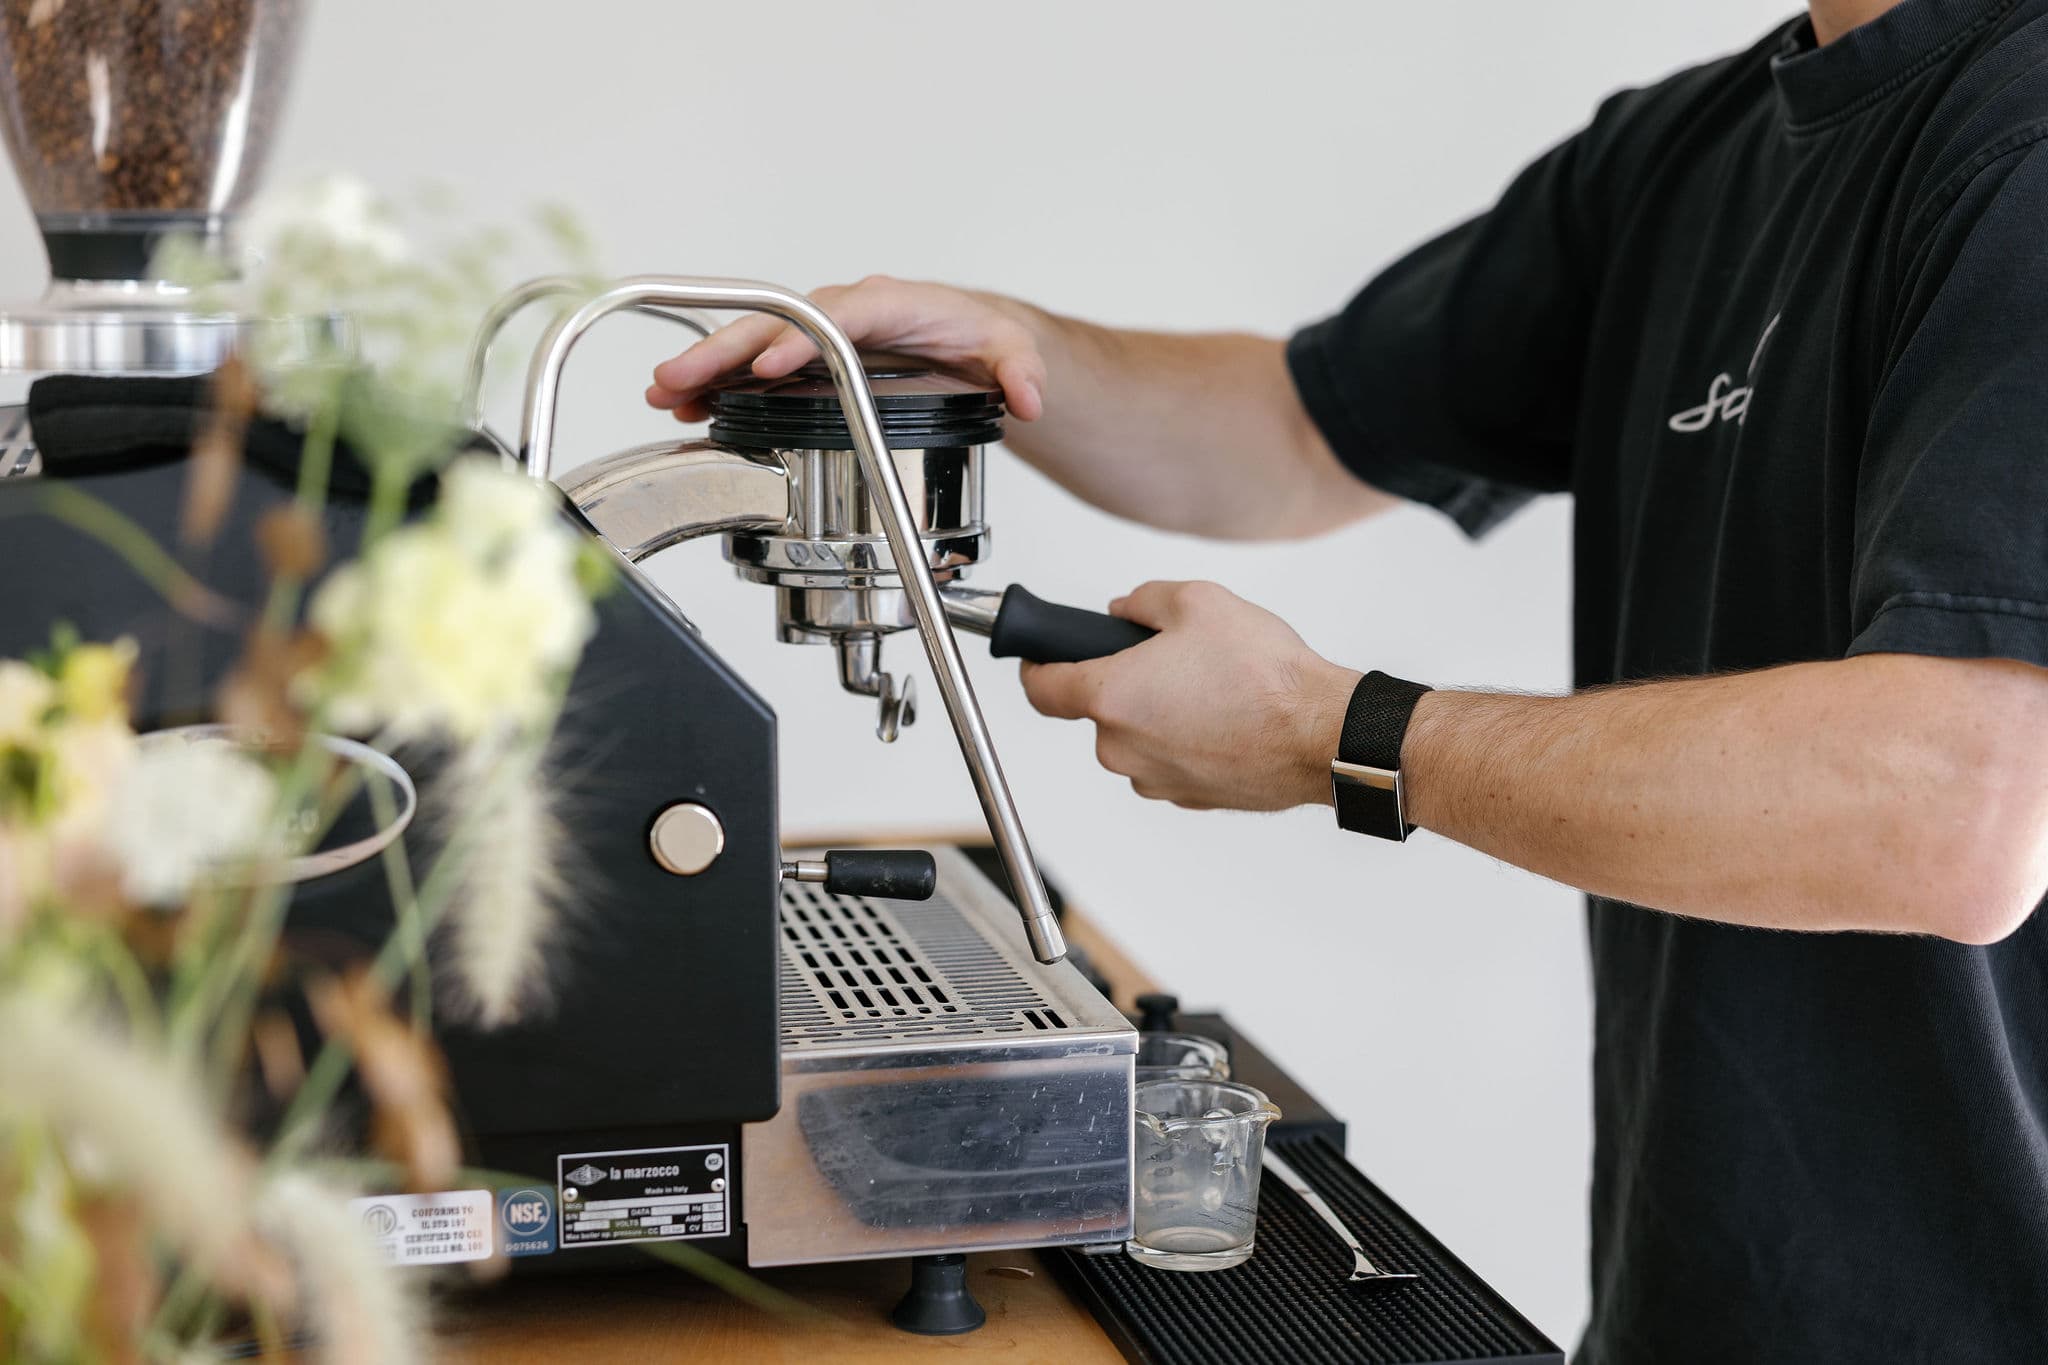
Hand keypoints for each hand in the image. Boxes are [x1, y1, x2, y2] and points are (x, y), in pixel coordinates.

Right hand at [645, 275, 1048, 421]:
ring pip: (755, 343)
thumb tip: (1029, 396)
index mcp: (888, 305)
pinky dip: (721, 386)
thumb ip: (1020, 369)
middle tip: (680, 378)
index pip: (835, 317)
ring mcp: (821, 336)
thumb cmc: (979, 336)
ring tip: (664, 394)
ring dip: (707, 368)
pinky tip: (687, 410)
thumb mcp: (1010, 351)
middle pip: (776, 326)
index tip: (767, 370)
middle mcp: (844, 313)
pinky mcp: (809, 360)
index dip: (799, 341)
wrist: (970, 338)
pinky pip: (757, 367)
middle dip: (725, 352)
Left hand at [1019, 580, 1360, 810]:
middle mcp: (1122, 748)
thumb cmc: (1264, 676)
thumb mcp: (1198, 601)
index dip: (1034, 666)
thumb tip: (1123, 609)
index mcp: (1111, 698)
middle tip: (1170, 658)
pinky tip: (1226, 718)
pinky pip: (1169, 760)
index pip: (1040, 689)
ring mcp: (1154, 780)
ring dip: (1158, 713)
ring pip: (1136, 737)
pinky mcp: (1187, 798)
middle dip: (1124, 681)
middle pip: (1098, 711)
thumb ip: (1143, 600)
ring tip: (1210, 688)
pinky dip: (1186, 739)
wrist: (1321, 735)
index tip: (1039, 656)